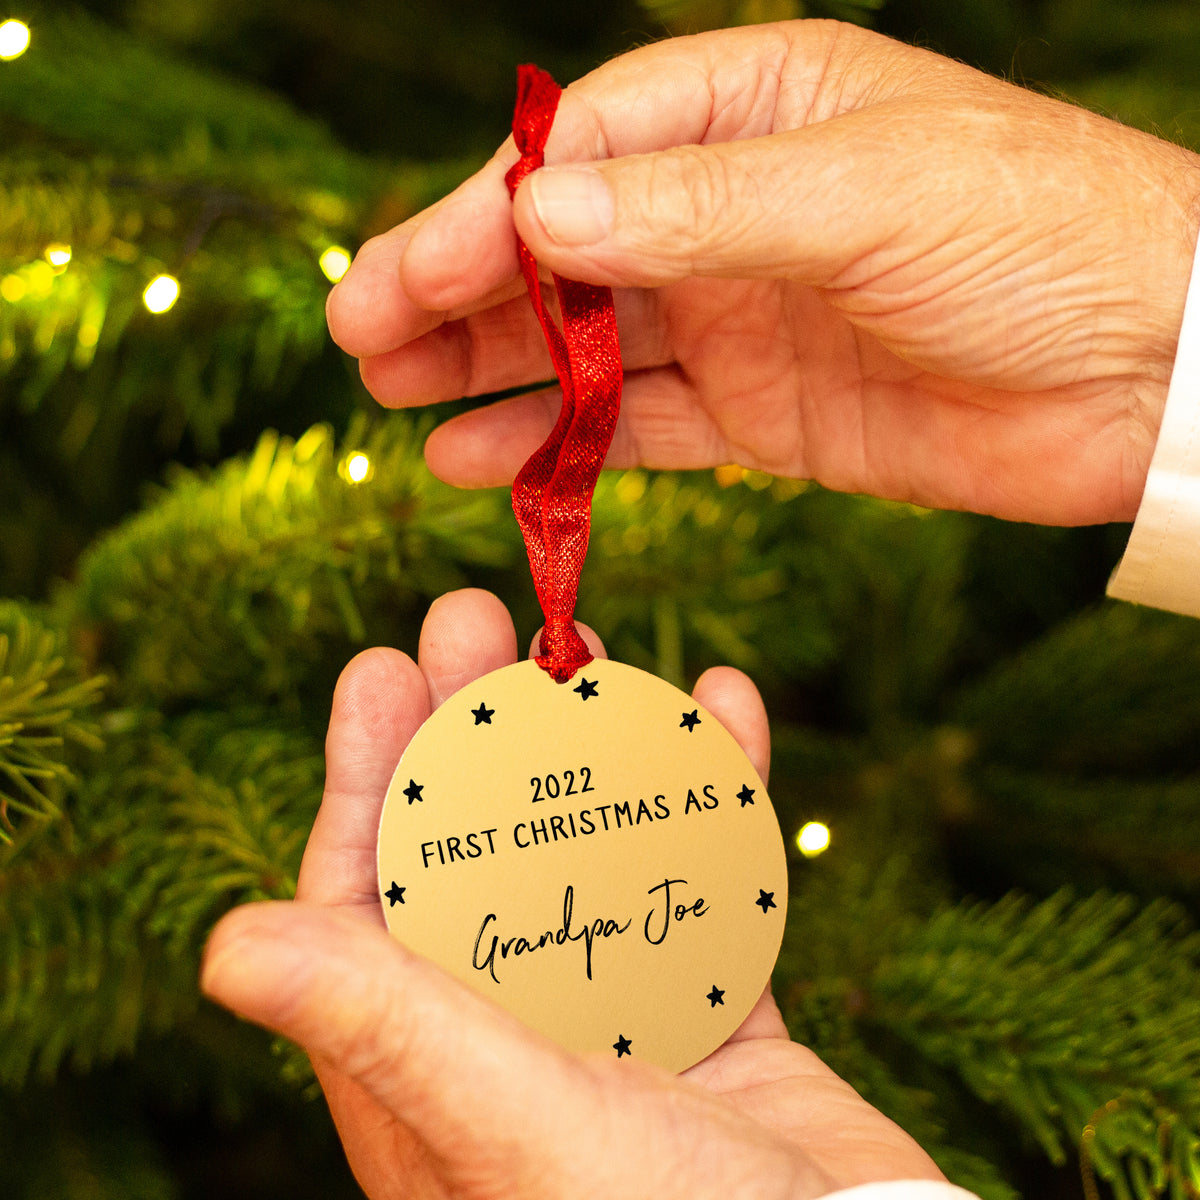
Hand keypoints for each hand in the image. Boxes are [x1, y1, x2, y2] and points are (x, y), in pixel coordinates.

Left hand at [201, 589, 943, 1199]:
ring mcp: (621, 1017)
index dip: (368, 774)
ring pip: (590, 843)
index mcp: (428, 1068)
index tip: (380, 668)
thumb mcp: (507, 1120)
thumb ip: (384, 1023)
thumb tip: (219, 943)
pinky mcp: (718, 1010)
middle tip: (479, 617)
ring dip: (590, 740)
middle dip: (475, 724)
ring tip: (589, 643)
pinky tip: (722, 705)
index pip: (370, 895)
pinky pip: (710, 872)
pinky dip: (718, 789)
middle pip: (480, 843)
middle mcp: (512, 1036)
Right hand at [327, 19, 1199, 525]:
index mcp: (753, 110)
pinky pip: (638, 431)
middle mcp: (732, 213)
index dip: (488, 216)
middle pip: (564, 252)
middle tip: (360, 340)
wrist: (1143, 372)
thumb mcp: (863, 194)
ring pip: (585, 348)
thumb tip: (542, 212)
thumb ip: (697, 209)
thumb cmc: (1034, 235)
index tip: (409, 273)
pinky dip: (560, 448)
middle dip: (458, 293)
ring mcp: (741, 319)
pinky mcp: (762, 416)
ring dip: (489, 374)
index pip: (584, 153)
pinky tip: (482, 463)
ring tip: (394, 400)